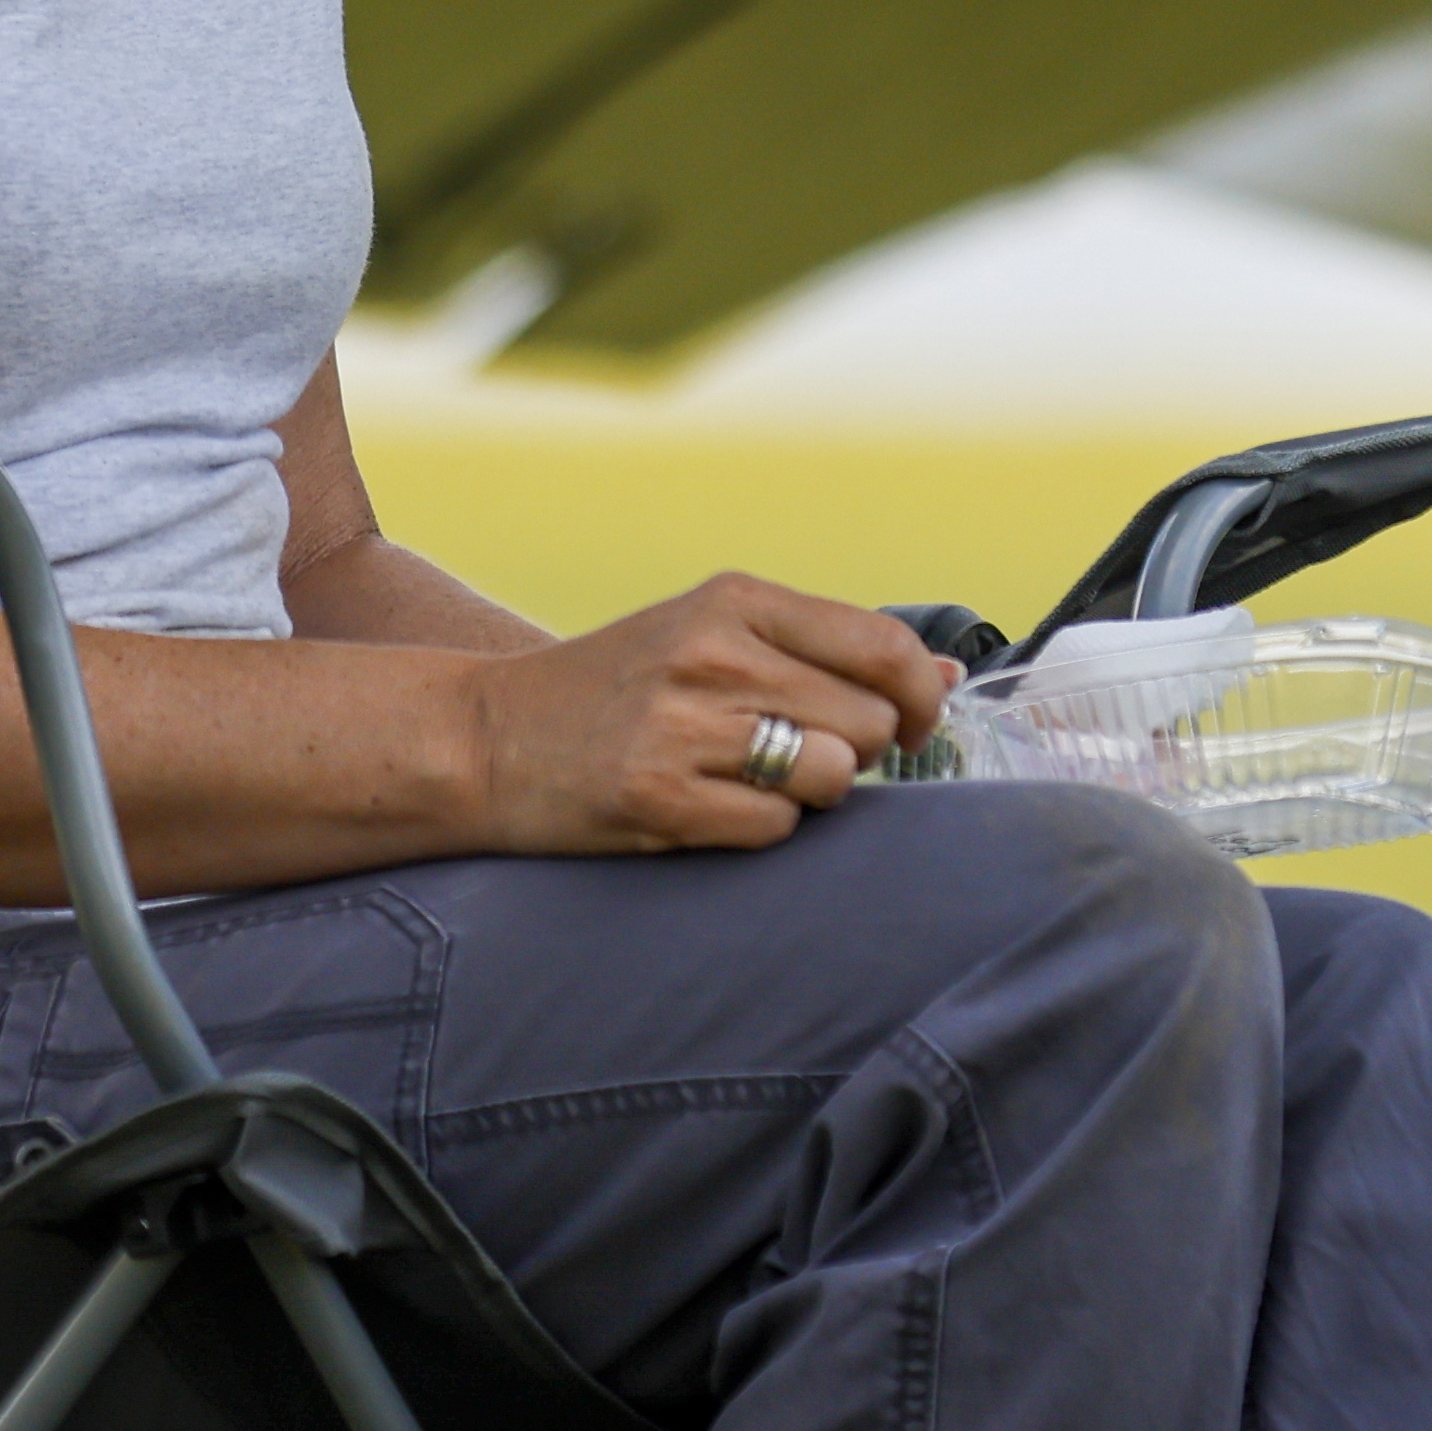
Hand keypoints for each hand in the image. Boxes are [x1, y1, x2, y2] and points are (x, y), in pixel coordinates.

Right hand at [459, 576, 959, 853]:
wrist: (486, 738)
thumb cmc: (618, 688)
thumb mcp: (711, 634)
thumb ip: (825, 648)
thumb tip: (945, 674)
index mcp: (733, 601)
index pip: (882, 646)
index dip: (919, 696)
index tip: (914, 722)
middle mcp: (712, 655)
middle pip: (868, 720)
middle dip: (855, 750)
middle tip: (795, 751)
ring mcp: (684, 728)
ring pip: (831, 776)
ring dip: (810, 792)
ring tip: (752, 778)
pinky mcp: (659, 799)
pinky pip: (775, 829)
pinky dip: (760, 829)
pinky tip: (711, 807)